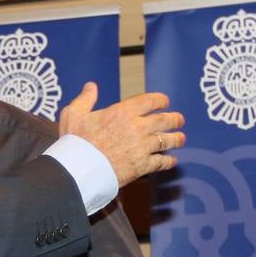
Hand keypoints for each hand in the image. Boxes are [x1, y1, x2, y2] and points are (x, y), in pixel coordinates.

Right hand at [59, 82, 184, 186]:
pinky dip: (169, 161)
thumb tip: (91, 86)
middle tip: (179, 119)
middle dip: (174, 119)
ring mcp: (142, 147)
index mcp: (123, 112)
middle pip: (164, 120)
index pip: (150, 101)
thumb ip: (85, 99)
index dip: (161, 100)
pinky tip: (172, 161)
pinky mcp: (142, 166)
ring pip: (167, 141)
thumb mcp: (74, 114)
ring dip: (177, 139)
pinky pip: (161, 162)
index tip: (165, 102)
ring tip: (181, 138)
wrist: (80, 170)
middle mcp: (137, 128)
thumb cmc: (75, 142)